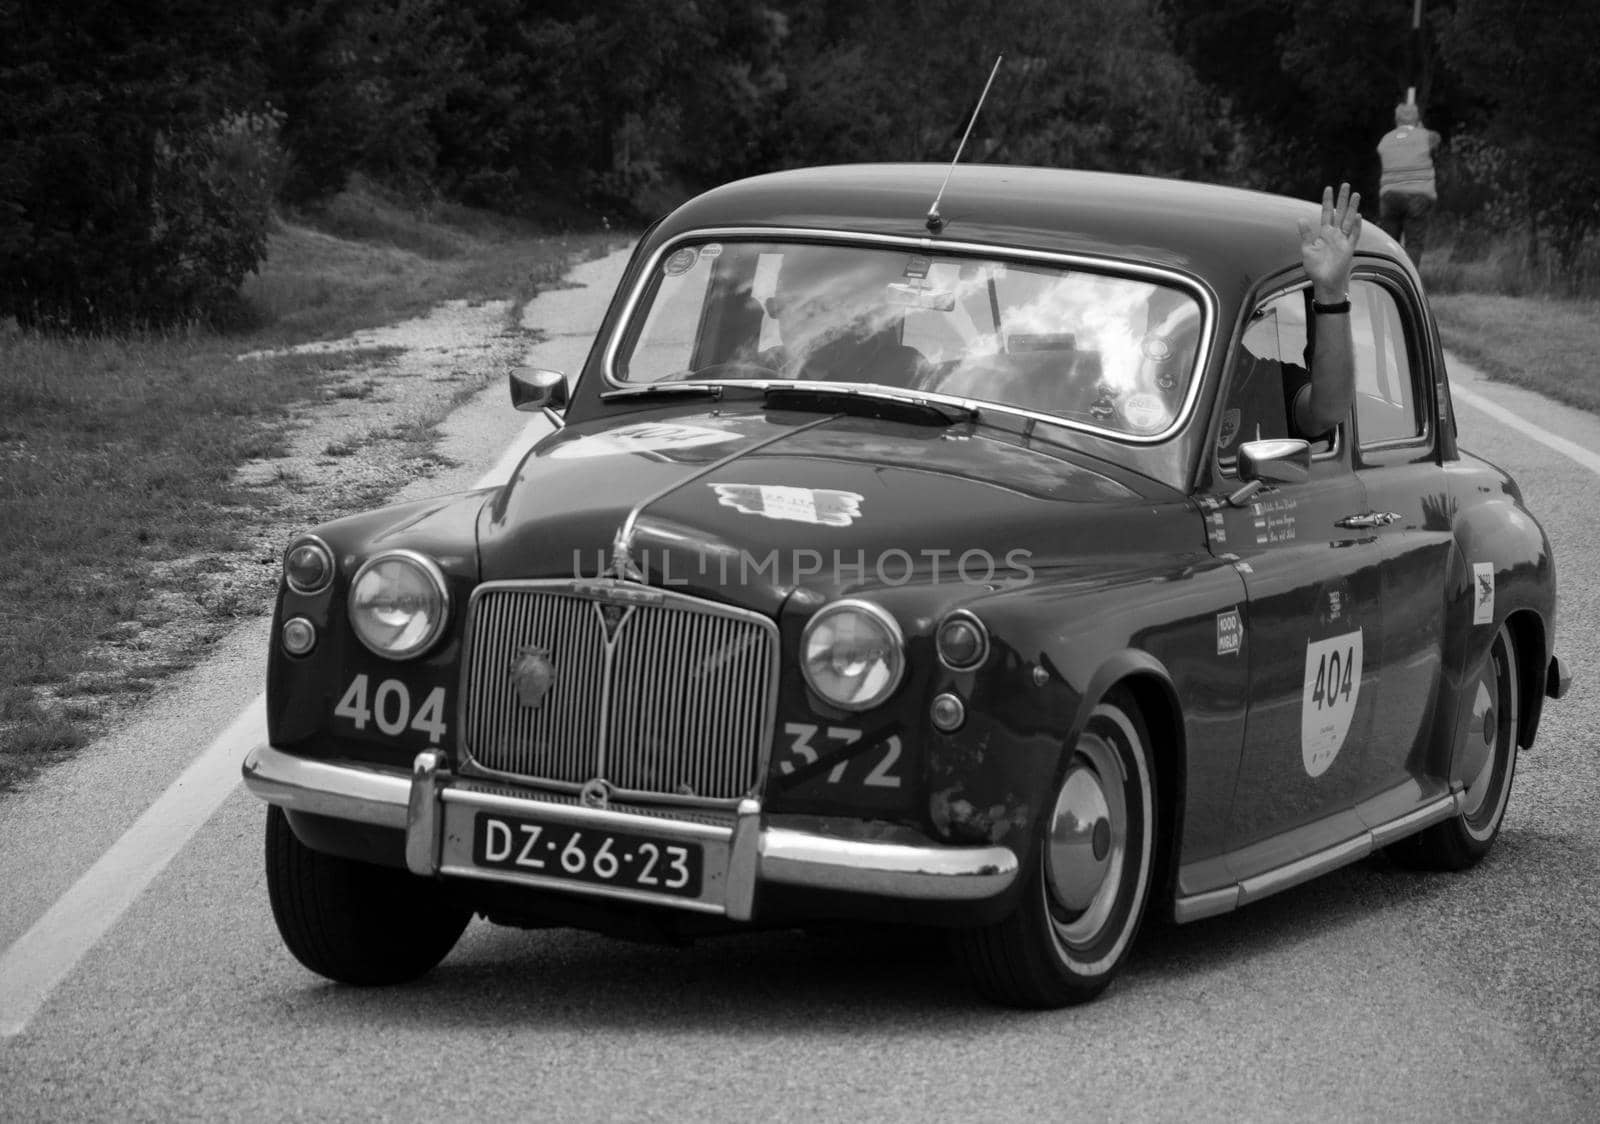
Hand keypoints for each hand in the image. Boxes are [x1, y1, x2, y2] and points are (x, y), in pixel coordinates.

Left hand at [1297, 183, 1361, 301]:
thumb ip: (1306, 234)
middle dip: (1343, 199)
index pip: (1327, 213)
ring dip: (1352, 208)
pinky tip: (1358, 216)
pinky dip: (1356, 226)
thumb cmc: (1316, 268)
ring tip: (1356, 194)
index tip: (1328, 188)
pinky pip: (1354, 235)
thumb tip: (1301, 218)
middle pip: (1340, 212)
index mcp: (1325, 233)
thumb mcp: (1307, 249)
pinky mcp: (1349, 249)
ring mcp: (1343, 240)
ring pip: (1349, 220)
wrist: (1324, 282)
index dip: (1327, 201)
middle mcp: (1335, 234)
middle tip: (1345, 184)